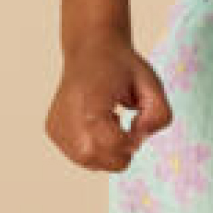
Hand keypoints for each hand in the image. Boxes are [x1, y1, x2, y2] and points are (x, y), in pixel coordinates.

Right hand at [46, 34, 172, 171]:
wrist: (90, 49)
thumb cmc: (122, 67)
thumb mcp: (153, 84)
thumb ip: (160, 115)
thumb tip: (139, 138)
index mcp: (90, 109)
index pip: (118, 148)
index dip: (134, 139)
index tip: (134, 120)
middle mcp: (68, 122)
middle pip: (108, 162)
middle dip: (122, 147)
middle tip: (120, 119)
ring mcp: (57, 128)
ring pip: (93, 163)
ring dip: (107, 147)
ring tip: (106, 118)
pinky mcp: (53, 131)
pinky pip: (81, 155)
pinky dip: (94, 144)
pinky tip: (94, 121)